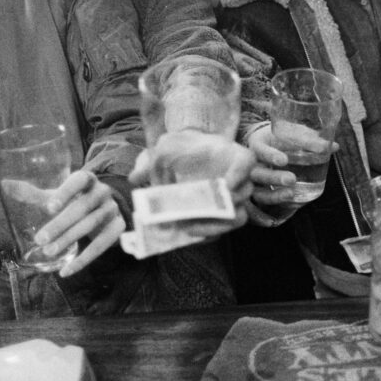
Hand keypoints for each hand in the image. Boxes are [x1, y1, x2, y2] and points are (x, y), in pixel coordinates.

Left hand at [33, 170, 124, 278]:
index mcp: (88, 180)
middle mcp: (103, 193)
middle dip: (61, 225)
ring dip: (69, 240)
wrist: (108, 208)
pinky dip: (83, 260)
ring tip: (49, 252)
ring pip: (90, 226)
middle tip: (40, 239)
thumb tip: (5, 184)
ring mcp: (112, 210)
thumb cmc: (76, 200)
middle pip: (82, 208)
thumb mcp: (58, 195)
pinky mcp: (117, 229)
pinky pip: (101, 246)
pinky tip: (66, 270)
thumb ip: (34, 193)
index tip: (49, 207)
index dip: (66, 192)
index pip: (80, 180)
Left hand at [129, 130, 253, 238]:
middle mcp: (238, 178)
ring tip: (189, 228)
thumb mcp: (166, 147)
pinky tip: (188, 233)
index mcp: (230, 156)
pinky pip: (222, 229)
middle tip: (201, 212)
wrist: (188, 156)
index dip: (239, 173)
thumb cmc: (183, 149)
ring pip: (237, 218)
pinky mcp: (223, 216)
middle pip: (241, 196)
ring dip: (216, 224)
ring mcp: (233, 199)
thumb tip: (134, 179)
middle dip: (223, 206)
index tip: (224, 185)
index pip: (246, 162)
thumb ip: (152, 160)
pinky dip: (208, 233)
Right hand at [245, 123, 337, 210]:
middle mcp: (251, 164)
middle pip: (256, 173)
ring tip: (291, 195)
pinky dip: (264, 215)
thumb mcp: (294, 133)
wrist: (267, 146)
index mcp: (258, 145)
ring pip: (256, 192)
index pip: (259, 150)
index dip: (270, 155)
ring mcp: (251, 182)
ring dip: (273, 196)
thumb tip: (333, 147)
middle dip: (273, 177)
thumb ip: (311, 140)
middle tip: (292, 179)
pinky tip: (277, 218)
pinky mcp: (256, 195)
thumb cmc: (282, 139)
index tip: (284, 160)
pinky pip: (255, 209)